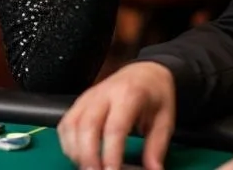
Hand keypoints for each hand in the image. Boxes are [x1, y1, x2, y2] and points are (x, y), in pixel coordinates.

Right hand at [57, 62, 175, 169]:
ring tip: (87, 167)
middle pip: (87, 125)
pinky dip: (67, 142)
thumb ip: (156, 147)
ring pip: (72, 123)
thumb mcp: (165, 120)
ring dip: (75, 150)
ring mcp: (89, 96)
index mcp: (128, 95)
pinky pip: (66, 122)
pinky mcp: (80, 101)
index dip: (111, 153)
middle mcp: (104, 94)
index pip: (114, 127)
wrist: (145, 71)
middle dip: (88, 154)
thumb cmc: (155, 94)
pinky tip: (77, 155)